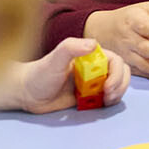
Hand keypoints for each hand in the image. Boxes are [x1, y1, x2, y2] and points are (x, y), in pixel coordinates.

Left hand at [0, 38, 131, 113]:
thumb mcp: (54, 58)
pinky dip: (109, 102)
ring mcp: (92, 82)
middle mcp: (94, 67)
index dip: (117, 74)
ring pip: (117, 85)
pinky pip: (106, 98)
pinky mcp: (88, 95)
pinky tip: (100, 104)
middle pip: (121, 73)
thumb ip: (71, 47)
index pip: (115, 61)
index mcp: (90, 55)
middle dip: (120, 85)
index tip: (108, 87)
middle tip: (109, 96)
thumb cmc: (39, 74)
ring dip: (118, 94)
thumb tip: (94, 44)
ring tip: (107, 101)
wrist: (27, 94)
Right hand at [84, 1, 148, 78]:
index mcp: (133, 22)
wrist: (103, 31)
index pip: (147, 27)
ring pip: (146, 65)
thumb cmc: (131, 18)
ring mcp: (128, 56)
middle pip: (147, 48)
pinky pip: (145, 73)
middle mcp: (129, 40)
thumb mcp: (148, 8)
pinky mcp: (129, 66)